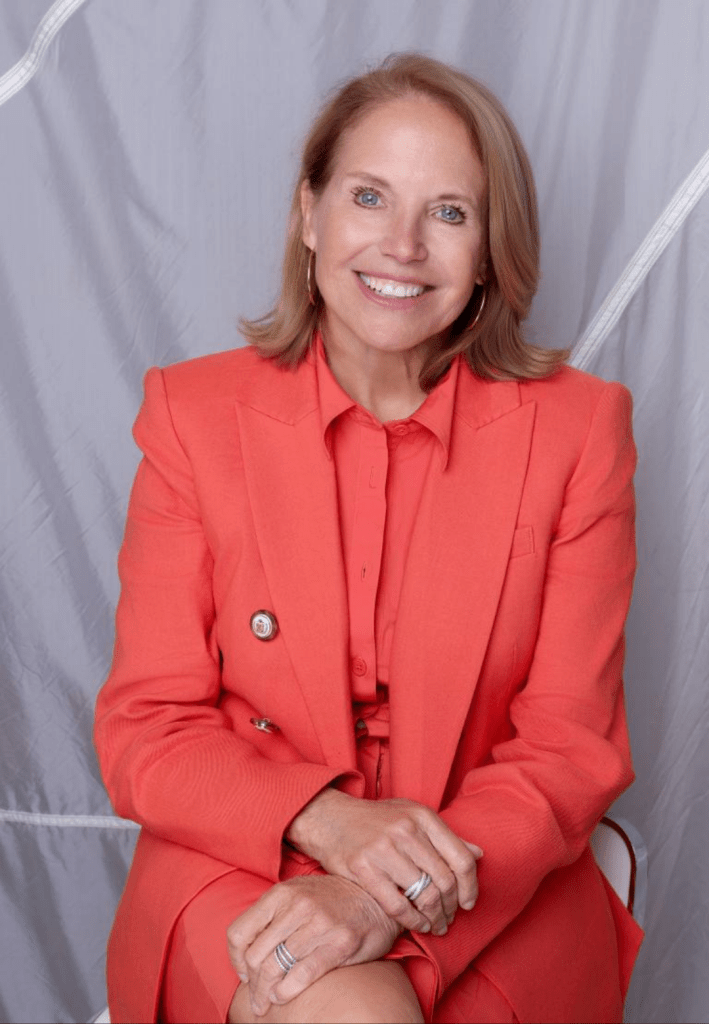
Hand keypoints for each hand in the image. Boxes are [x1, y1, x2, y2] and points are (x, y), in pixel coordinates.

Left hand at [227, 874, 400, 1017]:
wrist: (375, 896)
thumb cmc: (331, 900)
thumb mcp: (297, 894)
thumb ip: (273, 916)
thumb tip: (246, 954)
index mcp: (281, 893)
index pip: (238, 933)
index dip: (235, 959)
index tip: (244, 972)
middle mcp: (297, 905)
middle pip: (255, 956)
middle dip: (252, 984)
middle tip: (256, 998)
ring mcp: (318, 923)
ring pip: (275, 968)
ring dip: (266, 993)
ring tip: (266, 1003)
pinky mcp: (339, 942)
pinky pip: (302, 974)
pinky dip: (287, 991)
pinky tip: (283, 996)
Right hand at [287, 790, 482, 934]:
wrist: (330, 818)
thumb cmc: (376, 820)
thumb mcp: (412, 816)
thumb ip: (445, 836)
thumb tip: (478, 853)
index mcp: (422, 816)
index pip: (460, 857)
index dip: (470, 886)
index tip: (468, 903)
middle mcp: (406, 830)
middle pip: (445, 880)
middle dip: (452, 907)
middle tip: (450, 919)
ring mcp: (384, 849)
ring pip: (424, 895)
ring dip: (435, 918)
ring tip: (436, 926)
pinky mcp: (363, 868)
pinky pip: (398, 905)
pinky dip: (413, 922)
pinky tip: (418, 926)